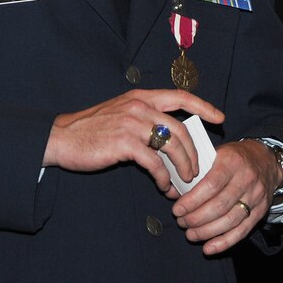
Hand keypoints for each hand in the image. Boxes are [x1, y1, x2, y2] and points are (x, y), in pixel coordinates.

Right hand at [42, 89, 223, 194]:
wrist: (62, 138)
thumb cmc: (92, 130)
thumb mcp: (121, 114)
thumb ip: (145, 119)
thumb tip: (172, 139)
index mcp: (140, 96)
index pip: (180, 96)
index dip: (204, 106)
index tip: (220, 118)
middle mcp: (139, 106)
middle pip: (181, 128)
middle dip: (194, 152)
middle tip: (197, 170)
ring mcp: (132, 123)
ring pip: (172, 145)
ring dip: (183, 167)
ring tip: (183, 182)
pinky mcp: (124, 143)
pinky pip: (155, 162)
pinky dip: (164, 177)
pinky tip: (163, 185)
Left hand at [172, 139, 280, 254]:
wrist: (266, 160)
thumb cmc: (233, 157)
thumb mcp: (215, 154)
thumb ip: (194, 173)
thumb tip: (172, 192)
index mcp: (231, 161)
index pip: (210, 185)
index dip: (192, 201)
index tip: (177, 209)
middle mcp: (246, 179)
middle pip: (219, 206)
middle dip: (196, 218)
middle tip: (181, 222)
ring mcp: (256, 196)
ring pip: (230, 221)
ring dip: (207, 232)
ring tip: (190, 234)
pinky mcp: (261, 211)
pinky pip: (242, 231)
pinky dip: (224, 242)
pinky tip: (209, 248)